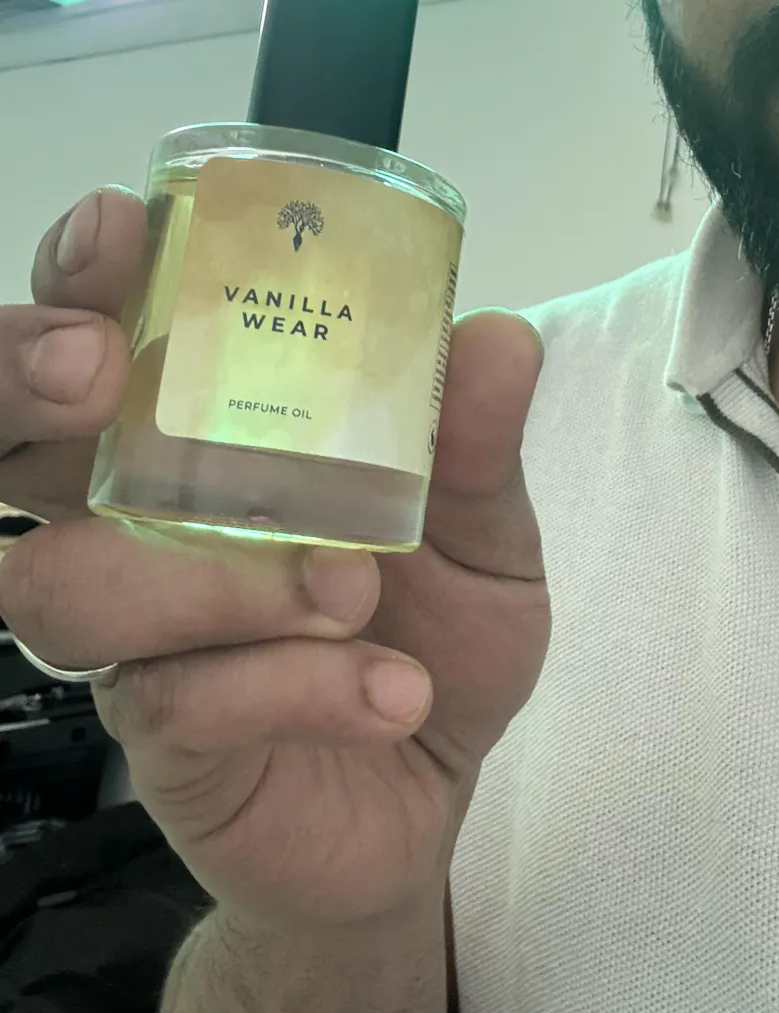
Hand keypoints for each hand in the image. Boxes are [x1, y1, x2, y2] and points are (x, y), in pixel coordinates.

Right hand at [0, 189, 550, 930]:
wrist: (434, 779)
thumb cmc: (435, 626)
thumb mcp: (482, 531)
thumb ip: (476, 446)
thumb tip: (496, 339)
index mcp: (201, 442)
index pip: (98, 338)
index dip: (80, 279)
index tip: (118, 234)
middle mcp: (136, 528)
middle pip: (10, 449)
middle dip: (22, 386)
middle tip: (101, 374)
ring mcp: (136, 639)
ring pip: (68, 584)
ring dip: (212, 572)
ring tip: (352, 589)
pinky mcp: (166, 744)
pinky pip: (179, 700)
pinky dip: (295, 683)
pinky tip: (391, 691)